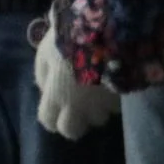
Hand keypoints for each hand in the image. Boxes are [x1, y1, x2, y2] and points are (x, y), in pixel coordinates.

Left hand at [34, 10, 119, 138]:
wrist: (103, 32)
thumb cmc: (68, 39)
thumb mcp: (45, 53)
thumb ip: (43, 74)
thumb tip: (46, 89)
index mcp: (57, 96)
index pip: (48, 121)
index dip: (49, 117)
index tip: (52, 107)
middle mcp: (78, 107)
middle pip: (72, 132)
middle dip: (72, 122)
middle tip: (74, 108)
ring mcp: (101, 104)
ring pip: (98, 120)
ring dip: (94, 111)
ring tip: (94, 95)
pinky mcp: (121, 97)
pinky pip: (115, 107)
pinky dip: (112, 102)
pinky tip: (109, 87)